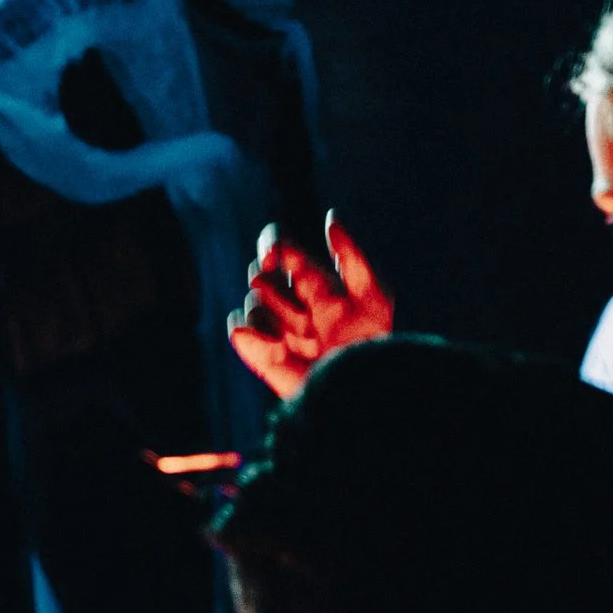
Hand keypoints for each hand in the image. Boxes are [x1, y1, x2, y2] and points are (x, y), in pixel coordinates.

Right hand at [227, 211, 393, 398]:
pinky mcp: (261, 354)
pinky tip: (279, 346)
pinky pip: (240, 329)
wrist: (357, 395)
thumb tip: (330, 217)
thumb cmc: (371, 346)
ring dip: (268, 309)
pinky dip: (252, 333)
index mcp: (318, 287)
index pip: (283, 251)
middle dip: (269, 279)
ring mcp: (277, 331)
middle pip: (262, 274)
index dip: (273, 246)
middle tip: (285, 292)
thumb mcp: (372, 294)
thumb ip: (351, 256)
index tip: (274, 255)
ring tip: (298, 333)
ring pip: (252, 301)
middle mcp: (295, 306)